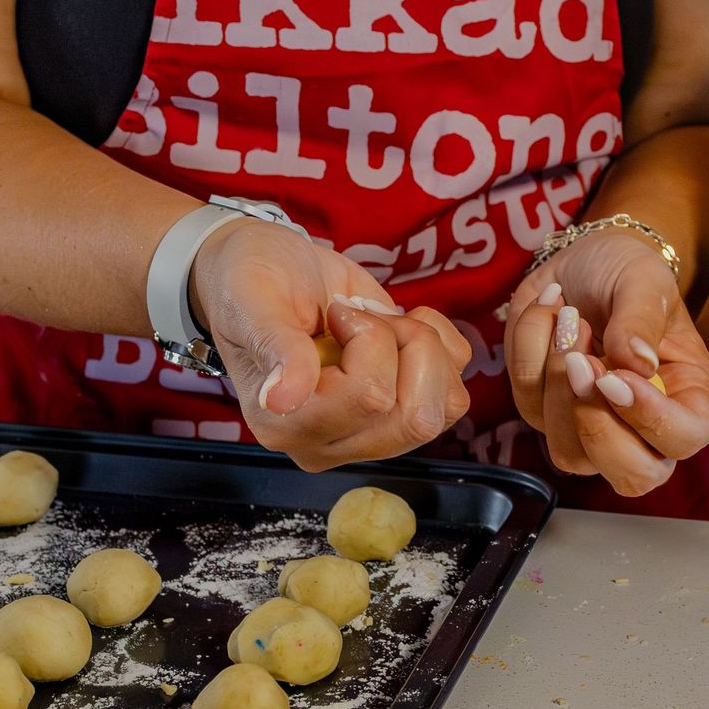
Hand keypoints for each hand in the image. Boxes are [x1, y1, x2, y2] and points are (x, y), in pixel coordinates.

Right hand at [190, 218, 470, 470]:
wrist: (269, 267)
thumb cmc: (250, 282)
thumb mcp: (253, 300)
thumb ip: (276, 348)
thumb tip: (283, 399)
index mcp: (287, 425)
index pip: (370, 398)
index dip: (369, 341)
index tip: (337, 313)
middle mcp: (332, 441)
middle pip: (419, 417)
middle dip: (408, 346)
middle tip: (366, 316)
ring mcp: (372, 431)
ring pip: (447, 407)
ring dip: (426, 347)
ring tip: (381, 322)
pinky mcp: (403, 408)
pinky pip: (458, 389)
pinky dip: (442, 344)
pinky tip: (397, 326)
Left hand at [505, 228, 708, 496]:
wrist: (582, 262)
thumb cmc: (627, 274)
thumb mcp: (644, 279)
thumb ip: (642, 318)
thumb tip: (638, 364)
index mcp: (690, 399)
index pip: (683, 439)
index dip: (650, 419)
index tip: (615, 375)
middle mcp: (646, 428)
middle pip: (632, 476)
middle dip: (597, 422)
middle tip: (581, 358)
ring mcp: (594, 429)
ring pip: (570, 454)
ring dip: (557, 386)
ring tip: (567, 317)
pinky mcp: (548, 416)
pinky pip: (529, 404)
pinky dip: (530, 350)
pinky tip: (548, 311)